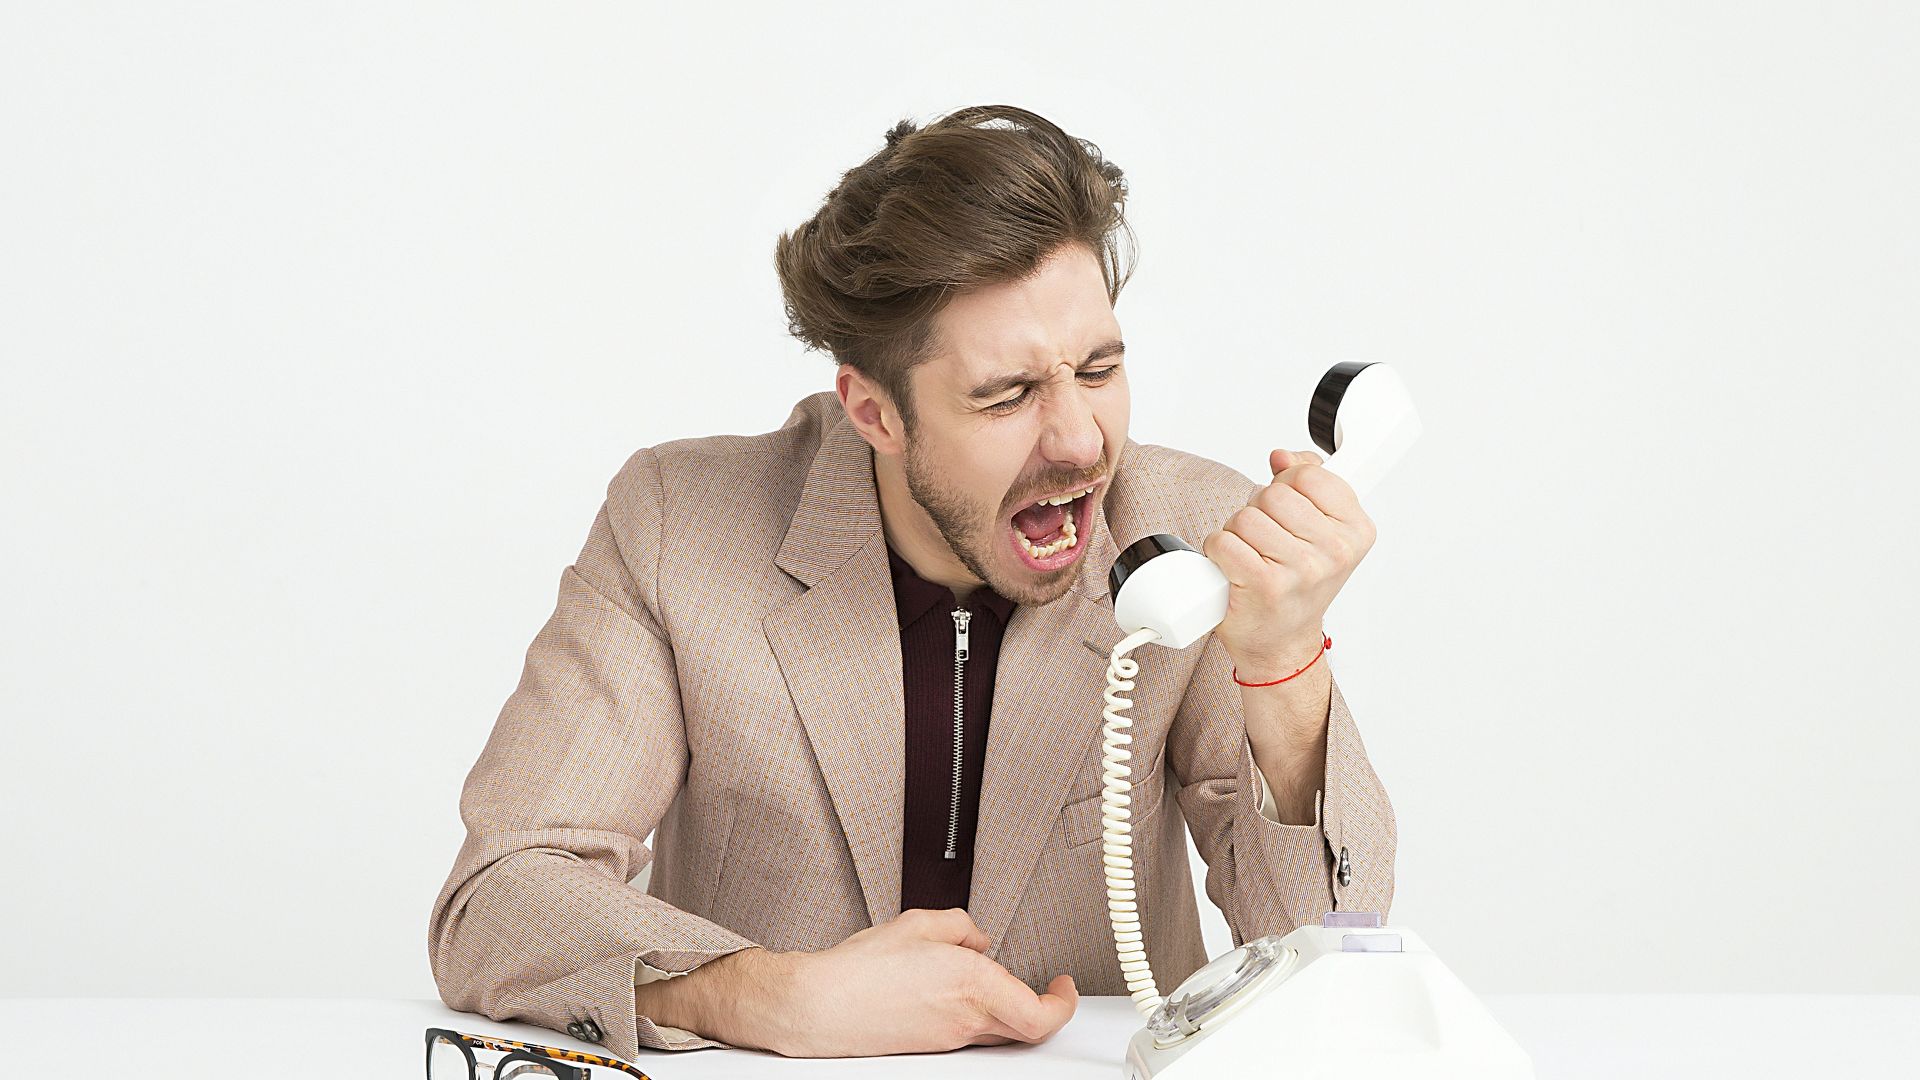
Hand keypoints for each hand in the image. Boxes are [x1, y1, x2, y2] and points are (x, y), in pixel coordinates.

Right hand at [770, 907, 1077, 1056]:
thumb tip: (977, 939)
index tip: (1064, 986)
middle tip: (1047, 989)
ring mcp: (950, 1039)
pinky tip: (953, 991)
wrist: (820, 1007)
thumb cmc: (860, 971)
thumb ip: (960, 926)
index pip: (1042, 1014)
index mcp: (973, 985)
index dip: (1063, 1003)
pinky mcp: (931, 1046)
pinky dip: (976, 1013)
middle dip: (1043, 1007)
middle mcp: (967, 1020)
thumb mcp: (918, 923)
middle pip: (1028, 1029)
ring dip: (1007, 1008)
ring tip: (990, 980)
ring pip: (1000, 1031)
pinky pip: (970, 1032)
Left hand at [1201, 449, 1375, 676]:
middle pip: (1273, 494)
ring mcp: (1301, 569)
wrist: (1282, 642)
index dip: (1288, 485)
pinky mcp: (1264, 585)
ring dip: (1237, 533)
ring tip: (1252, 556)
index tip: (1290, 508)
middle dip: (1259, 511)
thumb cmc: (1298, 585)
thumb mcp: (1319, 530)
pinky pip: (1224, 542)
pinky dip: (1218, 551)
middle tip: (1266, 540)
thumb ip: (1308, 481)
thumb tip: (1282, 456)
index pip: (1309, 474)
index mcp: (1356, 531)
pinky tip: (1234, 568)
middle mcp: (1334, 551)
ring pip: (1245, 517)